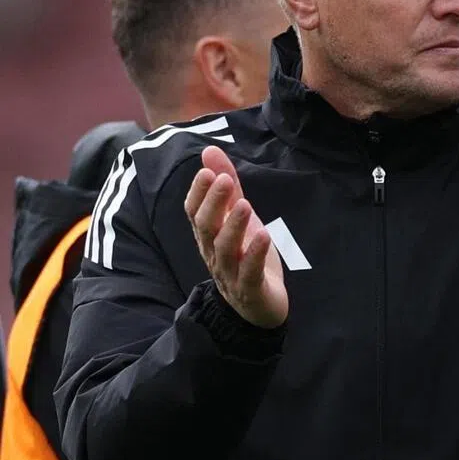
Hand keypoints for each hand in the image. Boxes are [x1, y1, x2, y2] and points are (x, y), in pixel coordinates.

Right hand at [184, 145, 286, 328]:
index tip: (208, 171)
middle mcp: (214, 253)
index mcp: (209, 237)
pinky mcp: (250, 289)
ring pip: (225, 249)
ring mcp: (231, 273)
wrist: (259, 307)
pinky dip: (255, 254)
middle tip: (223, 180)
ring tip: (245, 204)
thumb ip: (227, 188)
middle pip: (206, 228)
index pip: (194, 213)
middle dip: (213, 203)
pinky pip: (249, 272)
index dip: (199, 193)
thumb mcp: (238, 219)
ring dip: (234, 226)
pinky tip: (264, 235)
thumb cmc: (246, 257)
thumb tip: (210, 151)